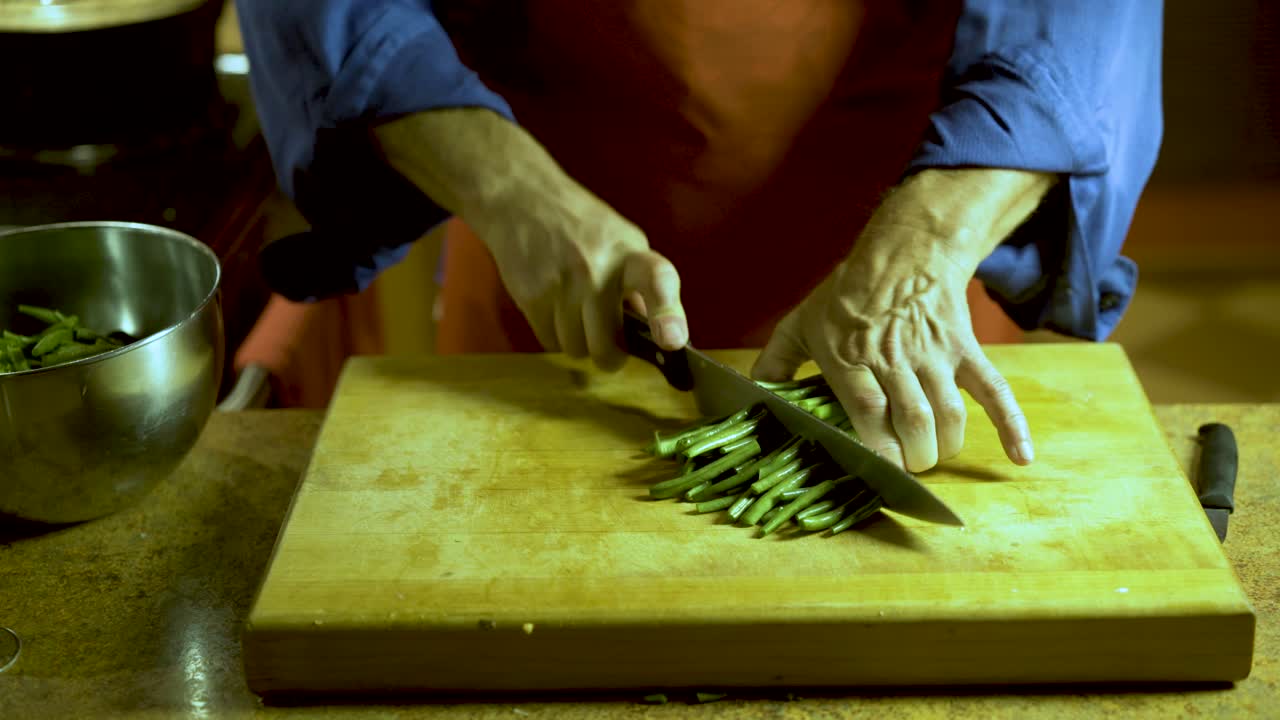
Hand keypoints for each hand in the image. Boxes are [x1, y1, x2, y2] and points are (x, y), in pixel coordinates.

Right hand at [371, 108, 688, 368]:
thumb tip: (656, 339)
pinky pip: (549, 341)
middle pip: (605, 343)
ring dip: (576, 342)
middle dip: (606, 351)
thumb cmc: (579, 224)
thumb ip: (638, 287)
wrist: (514, 194)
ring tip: (574, 310)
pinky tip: (550, 303)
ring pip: (575, 349)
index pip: (656, 282)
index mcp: (629, 250)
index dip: (665, 314)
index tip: (671, 341)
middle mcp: (597, 266)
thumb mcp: (620, 241)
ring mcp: (560, 282)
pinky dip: (552, 333)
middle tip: (608, 342)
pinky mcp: (528, 294)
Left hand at [750, 169, 1054, 471]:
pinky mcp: (965, 352)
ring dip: (944, 446)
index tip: (878, 470)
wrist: (903, 253)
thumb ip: (774, 363)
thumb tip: (752, 398)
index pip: (869, 408)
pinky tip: (1020, 457)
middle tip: (905, 469)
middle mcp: (894, 358)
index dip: (877, 445)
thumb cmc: (845, 295)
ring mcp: (934, 355)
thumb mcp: (799, 323)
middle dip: (913, 455)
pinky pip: (994, 391)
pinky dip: (1011, 425)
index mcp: (851, 356)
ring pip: (949, 412)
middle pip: (913, 418)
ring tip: (932, 457)